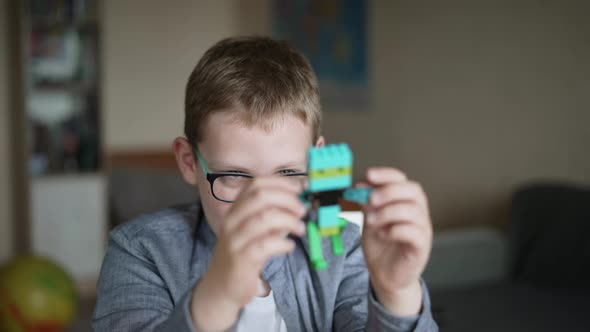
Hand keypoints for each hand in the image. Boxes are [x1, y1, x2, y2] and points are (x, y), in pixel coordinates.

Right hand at [191, 177, 306, 330]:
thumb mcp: (255, 230)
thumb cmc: (243, 254)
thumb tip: (297, 204)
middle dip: (287, 199)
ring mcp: (235, 239)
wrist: (221, 286)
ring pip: (264, 218)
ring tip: (300, 229)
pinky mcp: (241, 259)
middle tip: (301, 210)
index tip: (299, 189)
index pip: (256, 184)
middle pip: (261, 196)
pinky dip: (283, 243)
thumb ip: (272, 216)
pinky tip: (289, 247)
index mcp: (236, 209)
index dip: (280, 183)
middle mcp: (232, 220)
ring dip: (289, 220)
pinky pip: (265, 245)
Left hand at [361, 167, 432, 315]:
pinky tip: (383, 234)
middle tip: (370, 200)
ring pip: (413, 210)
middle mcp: (418, 211)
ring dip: (388, 212)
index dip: (386, 175)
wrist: (385, 274)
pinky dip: (395, 230)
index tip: (368, 175)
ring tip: (371, 221)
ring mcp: (423, 228)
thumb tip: (359, 185)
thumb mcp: (369, 219)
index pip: (401, 179)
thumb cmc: (380, 244)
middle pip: (412, 191)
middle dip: (389, 192)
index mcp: (404, 200)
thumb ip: (366, 203)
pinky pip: (414, 232)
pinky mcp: (422, 246)